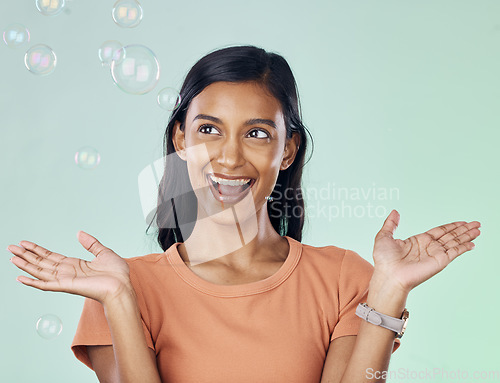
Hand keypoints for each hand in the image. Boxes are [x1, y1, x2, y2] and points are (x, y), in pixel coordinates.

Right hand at [7, 231, 131, 304]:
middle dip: (26, 255)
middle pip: (41, 262)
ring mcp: (66, 280)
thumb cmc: (117, 273)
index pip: (51, 256)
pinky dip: (33, 282)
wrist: (122, 286)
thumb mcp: (104, 252)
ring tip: (12, 258)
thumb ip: (91, 243)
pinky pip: (46, 284)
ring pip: (40, 271)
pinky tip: (21, 278)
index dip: (37, 250)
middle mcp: (67, 272)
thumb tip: (79, 233)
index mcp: (75, 265)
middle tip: (11, 247)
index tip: (25, 243)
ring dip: (25, 265)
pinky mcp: (67, 286)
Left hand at [371, 210, 480, 293]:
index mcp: (418, 241)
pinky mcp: (439, 261)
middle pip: (451, 235)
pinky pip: (455, 252)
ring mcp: (435, 254)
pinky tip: (472, 243)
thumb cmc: (384, 260)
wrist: (389, 275)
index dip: (451, 226)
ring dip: (467, 235)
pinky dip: (464, 247)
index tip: (462, 222)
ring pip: (455, 242)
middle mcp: (429, 247)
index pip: (439, 231)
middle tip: (476, 223)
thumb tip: (395, 212)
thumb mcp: (384, 236)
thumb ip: (391, 224)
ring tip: (478, 229)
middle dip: (464, 229)